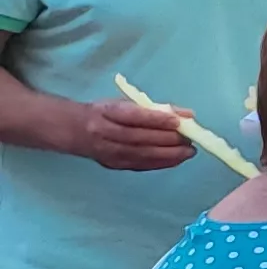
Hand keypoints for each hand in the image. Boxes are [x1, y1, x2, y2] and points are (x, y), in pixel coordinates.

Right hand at [77, 99, 193, 171]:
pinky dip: (161, 163)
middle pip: (139, 138)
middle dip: (168, 140)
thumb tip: (187, 114)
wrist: (76, 130)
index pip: (133, 116)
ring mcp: (108, 151)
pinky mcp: (114, 164)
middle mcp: (104, 132)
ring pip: (141, 154)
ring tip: (188, 151)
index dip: (157, 120)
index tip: (178, 122)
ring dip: (169, 154)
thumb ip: (156, 109)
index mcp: (106, 112)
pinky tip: (176, 160)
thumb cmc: (106, 113)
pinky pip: (141, 165)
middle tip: (189, 139)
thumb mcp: (126, 103)